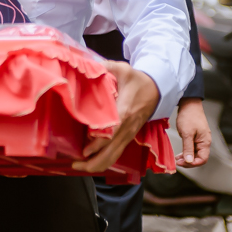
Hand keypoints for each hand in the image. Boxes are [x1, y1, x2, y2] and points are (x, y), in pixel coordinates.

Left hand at [73, 60, 159, 174]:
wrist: (156, 89)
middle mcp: (127, 128)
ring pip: (114, 157)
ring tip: (79, 165)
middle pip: (112, 153)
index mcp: (125, 111)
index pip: (112, 133)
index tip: (84, 150)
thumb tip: (86, 67)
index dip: (98, 144)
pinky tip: (90, 160)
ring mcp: (128, 135)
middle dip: (93, 163)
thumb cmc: (137, 80)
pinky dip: (104, 160)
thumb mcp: (121, 69)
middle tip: (74, 163)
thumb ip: (104, 67)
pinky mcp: (128, 138)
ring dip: (97, 165)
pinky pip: (116, 154)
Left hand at [175, 98, 210, 166]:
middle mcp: (204, 142)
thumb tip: (189, 161)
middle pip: (199, 158)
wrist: (189, 103)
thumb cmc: (189, 116)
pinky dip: (186, 151)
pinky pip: (192, 148)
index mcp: (205, 142)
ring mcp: (200, 139)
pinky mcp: (195, 136)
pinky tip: (179, 153)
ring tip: (177, 159)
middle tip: (177, 162)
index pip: (202, 159)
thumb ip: (188, 148)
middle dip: (188, 162)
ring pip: (194, 153)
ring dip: (186, 157)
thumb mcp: (187, 133)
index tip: (182, 163)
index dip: (193, 164)